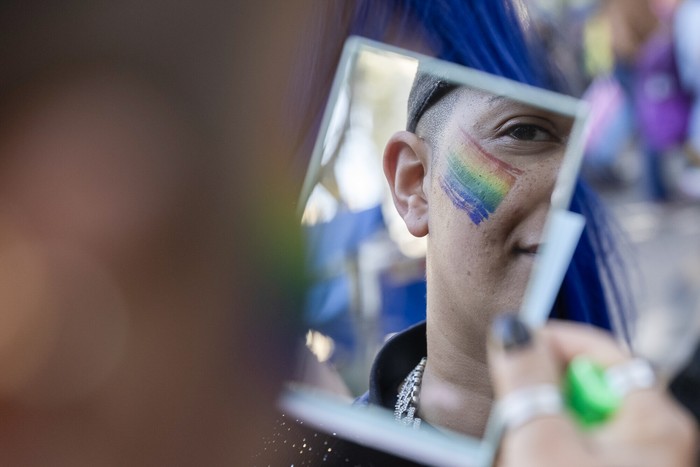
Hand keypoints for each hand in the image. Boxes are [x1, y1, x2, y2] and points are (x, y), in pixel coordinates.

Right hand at [488, 316, 697, 466]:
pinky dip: (546, 447)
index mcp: (655, 419)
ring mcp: (635, 461)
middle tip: (507, 411)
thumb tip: (513, 329)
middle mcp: (653, 436)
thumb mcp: (543, 445)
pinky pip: (574, 445)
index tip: (507, 346)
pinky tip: (527, 458)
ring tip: (514, 446)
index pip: (598, 348)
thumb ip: (528, 382)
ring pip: (574, 417)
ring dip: (538, 423)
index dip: (549, 340)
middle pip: (583, 383)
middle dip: (539, 392)